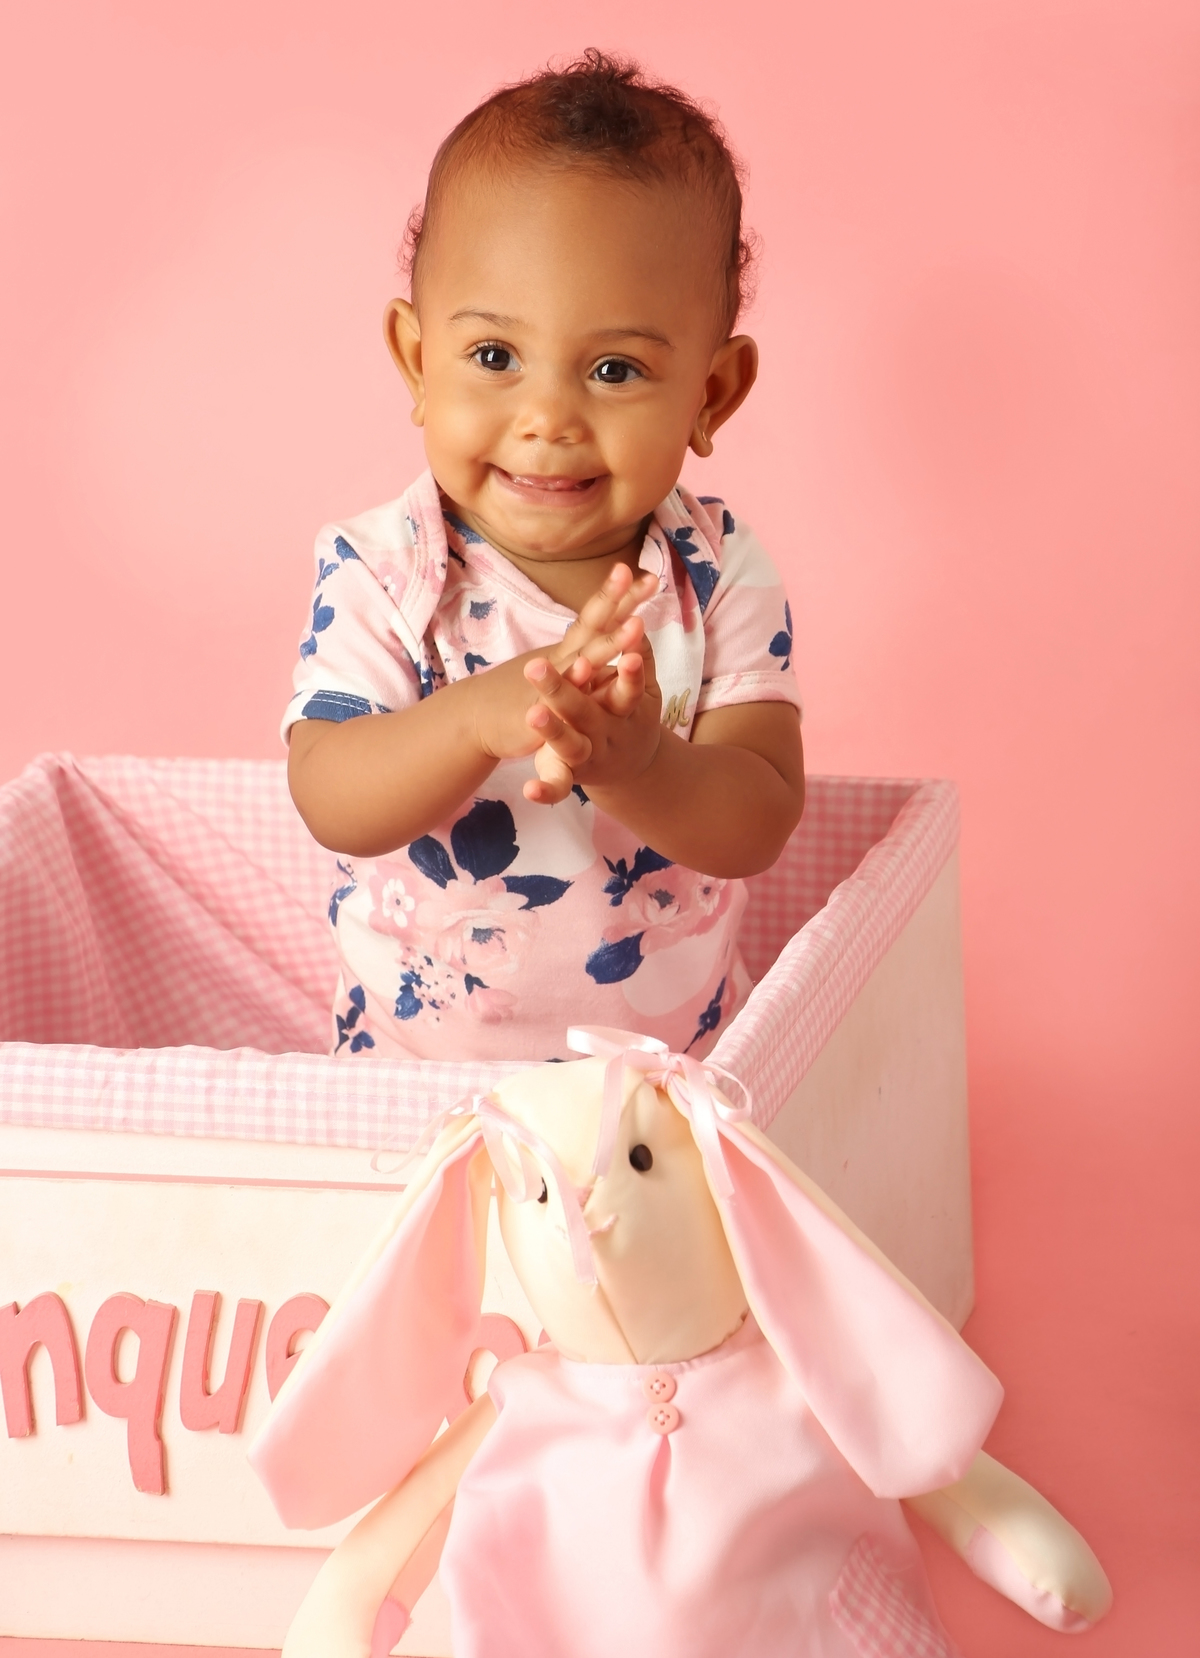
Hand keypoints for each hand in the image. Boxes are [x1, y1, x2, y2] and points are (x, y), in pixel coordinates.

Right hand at [470, 563, 656, 765]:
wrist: (476, 717)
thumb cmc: (522, 690)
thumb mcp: (558, 668)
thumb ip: (582, 651)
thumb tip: (608, 630)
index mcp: (570, 649)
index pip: (599, 617)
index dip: (624, 597)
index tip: (653, 577)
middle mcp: (563, 659)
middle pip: (596, 627)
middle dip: (621, 602)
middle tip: (650, 581)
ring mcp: (551, 682)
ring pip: (585, 659)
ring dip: (609, 642)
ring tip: (635, 625)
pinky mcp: (541, 709)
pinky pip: (559, 695)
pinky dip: (571, 680)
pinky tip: (585, 668)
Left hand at [522, 633, 662, 804]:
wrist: (633, 769)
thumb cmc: (632, 717)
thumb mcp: (646, 693)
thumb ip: (642, 660)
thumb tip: (638, 621)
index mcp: (627, 711)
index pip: (628, 689)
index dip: (627, 674)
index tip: (626, 655)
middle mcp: (608, 734)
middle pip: (586, 712)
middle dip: (563, 691)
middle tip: (535, 666)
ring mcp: (589, 756)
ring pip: (570, 746)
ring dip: (552, 732)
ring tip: (534, 713)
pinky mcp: (571, 776)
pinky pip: (559, 785)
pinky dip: (546, 790)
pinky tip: (529, 790)